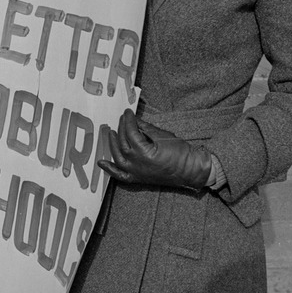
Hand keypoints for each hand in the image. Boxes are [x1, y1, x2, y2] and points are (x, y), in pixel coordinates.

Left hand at [97, 110, 211, 189]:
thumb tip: (135, 121)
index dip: (128, 121)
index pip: (131, 133)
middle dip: (121, 129)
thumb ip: (146, 129)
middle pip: (122, 143)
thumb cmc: (181, 154)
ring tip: (110, 133)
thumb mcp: (163, 136)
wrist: (190, 171)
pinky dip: (110, 169)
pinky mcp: (137, 179)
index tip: (127, 113)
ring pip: (118, 157)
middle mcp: (136, 164)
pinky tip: (101, 163)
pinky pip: (120, 175)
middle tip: (122, 119)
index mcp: (144, 153)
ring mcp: (135, 173)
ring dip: (112, 144)